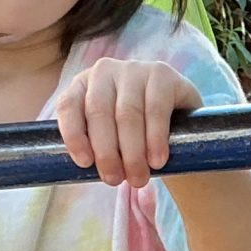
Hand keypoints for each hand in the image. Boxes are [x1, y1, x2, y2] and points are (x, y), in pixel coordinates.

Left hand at [56, 59, 201, 188]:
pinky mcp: (163, 74)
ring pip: (127, 113)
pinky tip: (157, 160)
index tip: (85, 163)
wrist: (181, 128)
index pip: (69, 105)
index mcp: (82, 85)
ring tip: (139, 178)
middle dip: (106, 151)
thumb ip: (93, 148)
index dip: (73, 134)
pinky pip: (156, 109)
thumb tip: (86, 170)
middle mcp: (105, 71)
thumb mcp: (109, 140)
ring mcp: (134, 69)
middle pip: (99, 112)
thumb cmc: (136, 139)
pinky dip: (155, 138)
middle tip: (115, 181)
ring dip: (132, 152)